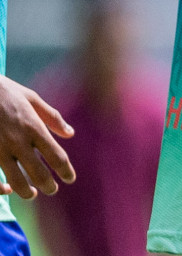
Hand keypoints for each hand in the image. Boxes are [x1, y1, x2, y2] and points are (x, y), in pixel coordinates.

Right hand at [0, 75, 73, 197]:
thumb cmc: (4, 91)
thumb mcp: (31, 98)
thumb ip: (52, 117)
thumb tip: (70, 133)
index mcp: (34, 127)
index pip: (56, 156)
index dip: (65, 171)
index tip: (70, 179)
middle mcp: (18, 141)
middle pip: (39, 172)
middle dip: (48, 185)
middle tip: (53, 190)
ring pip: (16, 180)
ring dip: (26, 191)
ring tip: (32, 194)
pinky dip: (0, 188)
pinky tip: (6, 189)